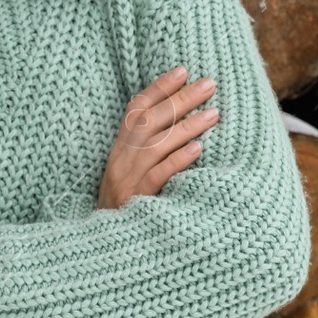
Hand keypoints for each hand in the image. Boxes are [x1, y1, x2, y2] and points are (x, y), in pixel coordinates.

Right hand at [98, 66, 219, 210]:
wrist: (104, 248)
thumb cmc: (126, 208)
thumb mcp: (131, 174)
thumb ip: (149, 149)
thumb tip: (183, 121)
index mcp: (118, 150)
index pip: (136, 109)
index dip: (158, 87)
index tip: (182, 70)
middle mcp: (120, 161)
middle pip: (150, 121)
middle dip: (181, 99)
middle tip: (209, 84)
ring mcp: (127, 181)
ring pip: (157, 144)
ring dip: (187, 126)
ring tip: (214, 113)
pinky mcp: (136, 200)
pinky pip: (158, 175)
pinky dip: (178, 160)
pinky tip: (198, 149)